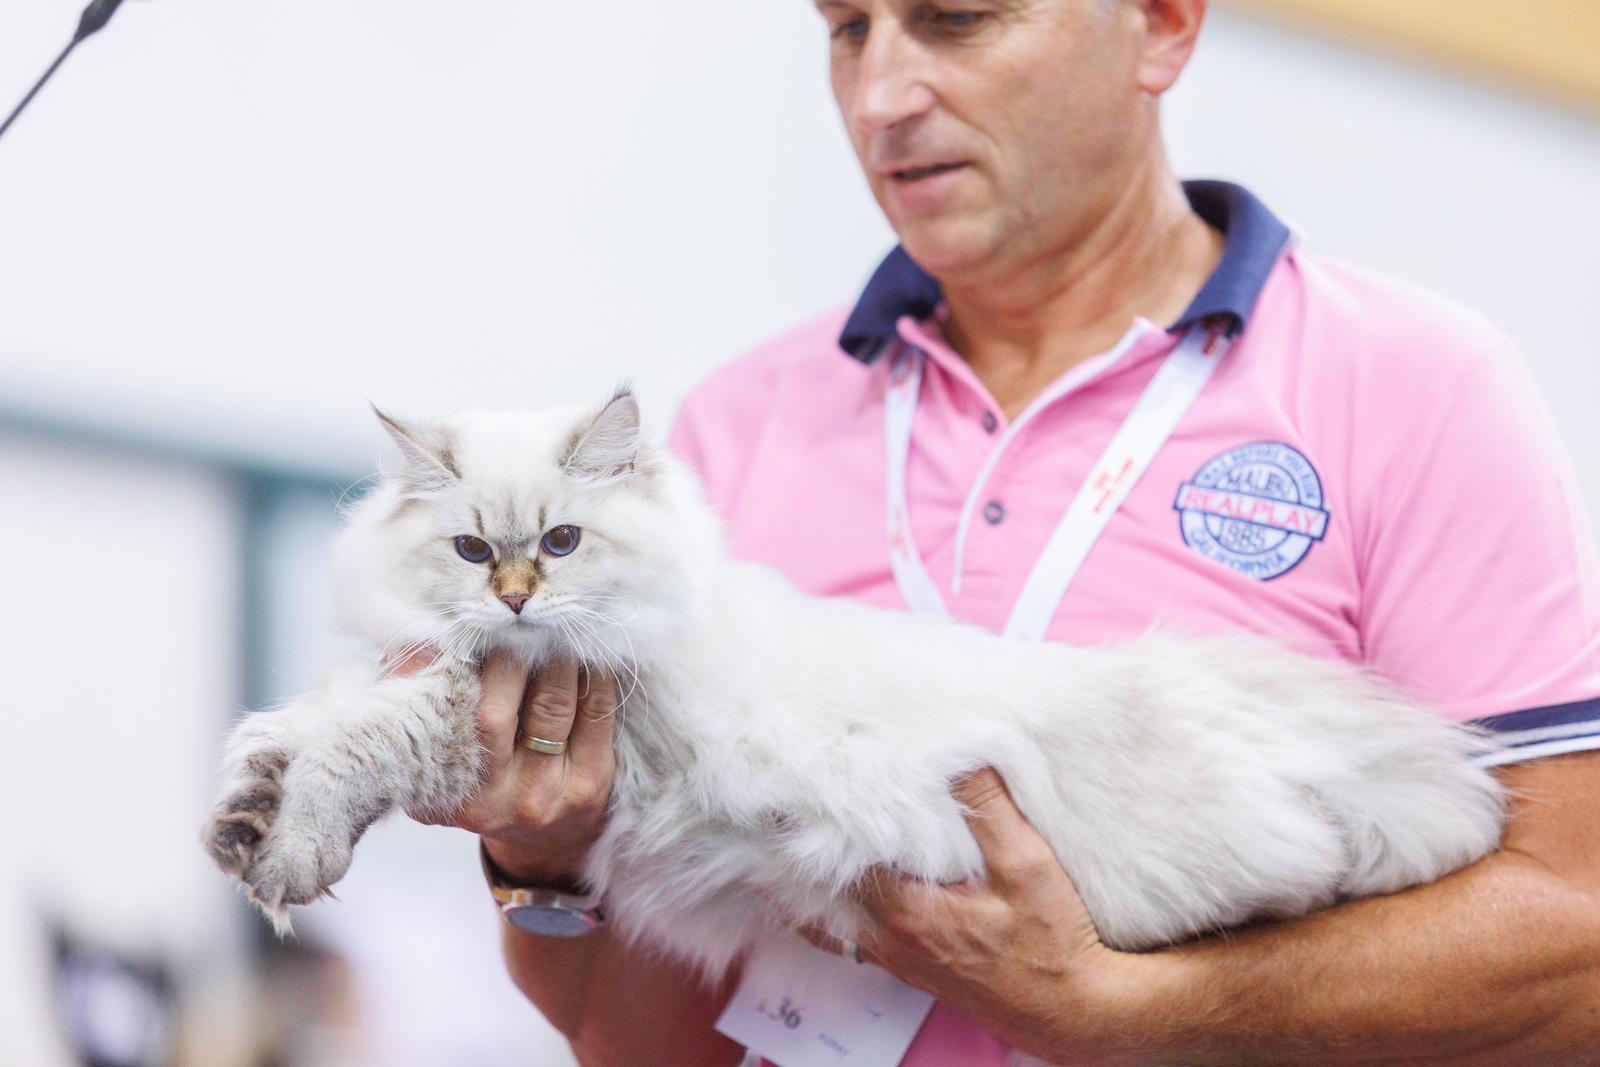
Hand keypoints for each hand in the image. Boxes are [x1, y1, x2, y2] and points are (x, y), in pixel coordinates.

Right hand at [399, 648, 617, 887]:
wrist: (540, 842)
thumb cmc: (482, 775)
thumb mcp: (440, 751)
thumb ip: (421, 698)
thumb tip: (418, 641)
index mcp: (449, 785)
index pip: (457, 715)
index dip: (470, 665)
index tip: (483, 628)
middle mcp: (495, 797)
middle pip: (501, 711)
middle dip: (513, 656)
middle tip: (524, 620)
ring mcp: (545, 794)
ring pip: (553, 705)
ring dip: (556, 659)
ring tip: (557, 630)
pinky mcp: (589, 786)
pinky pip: (596, 715)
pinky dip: (594, 677)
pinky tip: (590, 657)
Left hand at [801, 768, 1151, 1064]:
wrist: (1076, 1012)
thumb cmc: (1054, 945)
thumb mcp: (1027, 865)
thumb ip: (989, 810)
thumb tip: (959, 755)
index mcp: (908, 911)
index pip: (844, 856)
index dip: (829, 815)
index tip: (810, 783)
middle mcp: (892, 940)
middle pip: (828, 888)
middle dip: (810, 847)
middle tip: (785, 807)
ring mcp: (900, 959)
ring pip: (837, 917)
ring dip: (819, 882)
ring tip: (794, 844)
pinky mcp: (915, 970)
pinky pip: (857, 937)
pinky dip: (839, 912)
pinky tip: (842, 892)